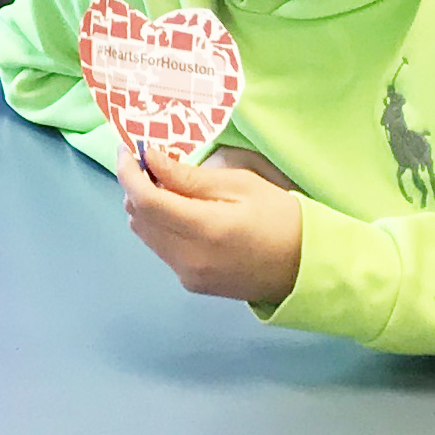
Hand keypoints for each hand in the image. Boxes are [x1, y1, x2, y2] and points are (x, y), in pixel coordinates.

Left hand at [116, 138, 303, 302]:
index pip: (146, 201)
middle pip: (138, 218)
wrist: (306, 268)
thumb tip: (150, 160)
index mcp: (205, 229)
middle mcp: (189, 258)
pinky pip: (160, 249)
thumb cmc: (280, 218)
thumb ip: (189, 177)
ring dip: (146, 207)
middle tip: (152, 164)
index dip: (129, 173)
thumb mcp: (240, 185)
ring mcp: (188, 275)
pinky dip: (160, 226)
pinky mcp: (190, 284)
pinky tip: (181, 213)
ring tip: (169, 187)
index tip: (127, 150)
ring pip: (144, 234)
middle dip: (136, 187)